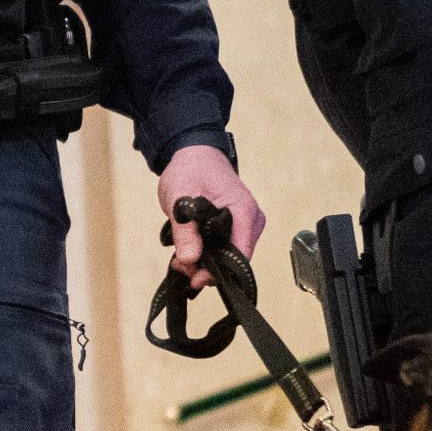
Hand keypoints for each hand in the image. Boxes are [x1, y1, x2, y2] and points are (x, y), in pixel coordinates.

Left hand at [158, 144, 263, 291]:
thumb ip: (185, 231)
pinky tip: (188, 252)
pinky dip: (207, 255)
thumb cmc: (191, 169)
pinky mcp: (237, 228)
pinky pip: (226, 249)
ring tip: (179, 258)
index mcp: (244, 211)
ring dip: (204, 262)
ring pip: (229, 257)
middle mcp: (251, 221)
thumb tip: (190, 260)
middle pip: (235, 260)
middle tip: (180, 264)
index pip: (240, 255)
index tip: (194, 276)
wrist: (195, 154)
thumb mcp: (180, 198)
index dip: (218, 271)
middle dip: (206, 268)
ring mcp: (246, 225)